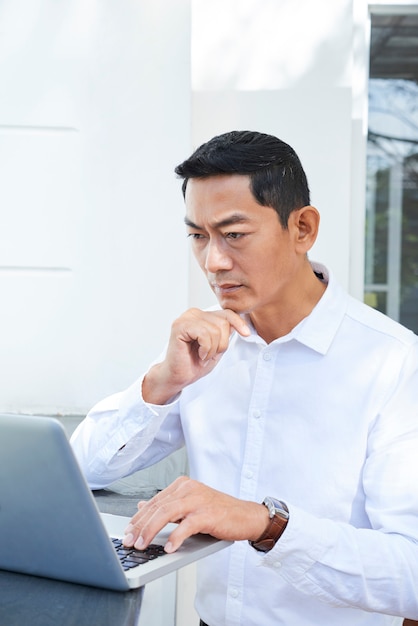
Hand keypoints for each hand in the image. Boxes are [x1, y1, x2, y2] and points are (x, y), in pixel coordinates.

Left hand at [122, 476, 268, 552]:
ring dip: (150, 531)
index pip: (153, 502)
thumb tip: (141, 506)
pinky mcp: (208, 513)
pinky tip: (168, 548)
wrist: (246, 516)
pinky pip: (187, 525)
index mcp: (182, 485)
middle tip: (129, 542)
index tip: (127, 533)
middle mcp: (188, 489)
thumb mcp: (188, 506)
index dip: (137, 518)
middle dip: (139, 526)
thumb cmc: (218, 513)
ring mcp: (198, 500)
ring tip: (142, 545)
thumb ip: (167, 506)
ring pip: (167, 513)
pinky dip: (176, 537)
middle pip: (157, 507)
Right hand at [142, 308, 249, 403]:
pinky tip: (198, 354)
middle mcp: (194, 313)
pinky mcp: (180, 326)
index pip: (227, 313)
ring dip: (212, 349)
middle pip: (223, 322)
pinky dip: (206, 348)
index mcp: (203, 316)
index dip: (239, 323)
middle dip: (222, 343)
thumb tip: (240, 324)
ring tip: (202, 355)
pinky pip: (204, 334)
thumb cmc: (195, 363)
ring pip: (215, 329)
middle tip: (209, 354)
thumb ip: (225, 334)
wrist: (178, 376)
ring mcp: (186, 318)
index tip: (247, 334)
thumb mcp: (217, 347)